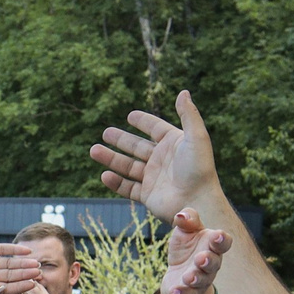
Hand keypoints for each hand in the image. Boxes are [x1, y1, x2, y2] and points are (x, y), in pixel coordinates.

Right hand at [93, 91, 219, 223]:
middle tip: (105, 133)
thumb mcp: (196, 137)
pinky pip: (127, 187)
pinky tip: (104, 175)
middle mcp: (162, 160)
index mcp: (173, 144)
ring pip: (127, 166)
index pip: (155, 129)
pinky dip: (115, 182)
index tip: (130, 116)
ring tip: (94, 150)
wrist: (197, 201)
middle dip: (120, 140)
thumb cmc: (199, 169)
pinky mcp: (147, 195)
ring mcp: (153, 178)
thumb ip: (188, 114)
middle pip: (137, 147)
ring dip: (110, 158)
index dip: (144, 122)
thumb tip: (183, 91)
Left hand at [160, 207, 230, 293]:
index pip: (223, 243)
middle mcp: (210, 265)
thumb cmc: (186, 251)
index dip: (222, 240)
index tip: (217, 235)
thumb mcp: (185, 232)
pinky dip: (181, 293)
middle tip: (200, 258)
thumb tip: (181, 216)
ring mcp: (200, 281)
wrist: (178, 278)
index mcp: (212, 246)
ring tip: (188, 277)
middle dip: (208, 261)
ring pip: (202, 281)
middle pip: (214, 263)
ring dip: (196, 278)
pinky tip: (175, 291)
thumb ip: (187, 220)